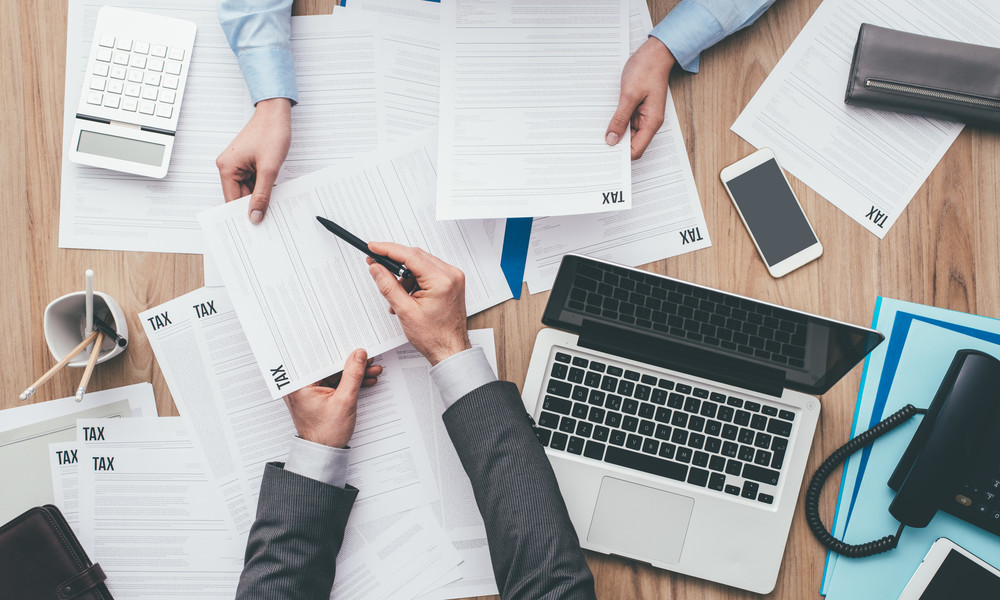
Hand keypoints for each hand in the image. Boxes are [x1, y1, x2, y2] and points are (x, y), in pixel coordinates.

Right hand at [215, 98, 291, 223]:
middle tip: (268, 220)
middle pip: (239, 197)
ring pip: (248, 191)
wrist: (276, 114)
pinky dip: (263, 188)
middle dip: (253, 206)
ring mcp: (237, 165)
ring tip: (273, 203)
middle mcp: (228, 167)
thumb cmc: (271, 133)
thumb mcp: (269, 169)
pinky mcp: (247, 163)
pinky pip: (253, 182)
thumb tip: (255, 215)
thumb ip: (262, 194)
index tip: (253, 228)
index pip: (232, 200)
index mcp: (227, 168)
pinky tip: (273, 192)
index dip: (242, 215)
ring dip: (260, 196)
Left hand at [283, 349, 382, 447]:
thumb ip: (352, 375)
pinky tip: (365, 379)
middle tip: (366, 358)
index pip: (320, 359)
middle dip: (350, 363)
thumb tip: (358, 355)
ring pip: (334, 374)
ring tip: (372, 370)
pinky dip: (349, 382)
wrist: (323, 454)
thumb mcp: (344, 401)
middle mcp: (301, 385)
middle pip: (328, 366)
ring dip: (354, 373)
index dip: (339, 350)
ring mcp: (310, 391)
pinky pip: (334, 383)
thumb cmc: (326, 434)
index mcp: (299, 384)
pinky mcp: (318, 396)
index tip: (353, 345)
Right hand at [366, 242, 471, 365]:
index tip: (374, 247)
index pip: (410, 255)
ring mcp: (453, 278)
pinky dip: (414, 281)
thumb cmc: (434, 336)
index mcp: (442, 281)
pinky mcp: (451, 282)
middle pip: (416, 256)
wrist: (450, 350)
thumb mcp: (405, 311)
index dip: (388, 249)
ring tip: (398, 297)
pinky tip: (409, 296)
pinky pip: (428, 272)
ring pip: (420, 264)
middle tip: (377, 266)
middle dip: (395, 263)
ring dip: (405, 276)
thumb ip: (388, 286)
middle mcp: (451, 275)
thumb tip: (376, 268)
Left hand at [605, 37, 675, 159]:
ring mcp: (643, 115)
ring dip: (614, 133)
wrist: (654, 53)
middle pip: (631, 144)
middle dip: (615, 146)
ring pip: (627, 133)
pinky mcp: (637, 108)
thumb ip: (620, 118)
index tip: (605, 157)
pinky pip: (625, 121)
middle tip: (596, 146)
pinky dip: (616, 122)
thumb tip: (612, 140)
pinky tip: (605, 120)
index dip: (621, 157)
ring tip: (597, 133)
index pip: (636, 150)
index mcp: (651, 122)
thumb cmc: (646, 69)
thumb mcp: (629, 95)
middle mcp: (648, 122)